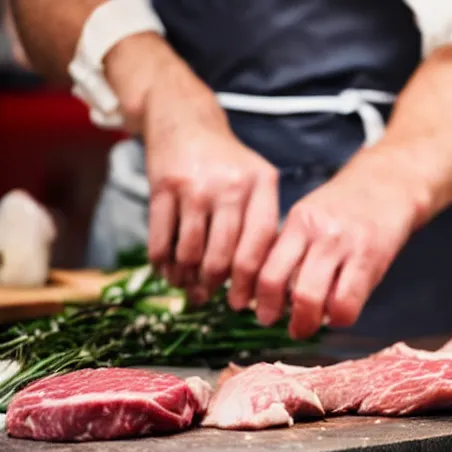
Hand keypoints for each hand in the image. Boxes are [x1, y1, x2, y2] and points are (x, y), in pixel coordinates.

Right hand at [104, 34, 278, 303]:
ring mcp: (194, 185)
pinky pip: (159, 239)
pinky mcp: (162, 186)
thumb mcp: (256, 180)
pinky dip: (161, 263)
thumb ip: (260, 223)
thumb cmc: (226, 162)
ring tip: (186, 284)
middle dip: (213, 285)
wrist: (185, 120)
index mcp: (262, 185)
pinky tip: (166, 270)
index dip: (247, 282)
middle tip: (207, 296)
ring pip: (189, 252)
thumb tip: (254, 280)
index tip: (240, 302)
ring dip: (185, 277)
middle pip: (221, 256)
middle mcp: (230, 185)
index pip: (257, 247)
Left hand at [255, 147, 431, 338]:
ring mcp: (344, 245)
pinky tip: (336, 315)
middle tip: (275, 323)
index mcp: (297, 221)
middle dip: (272, 313)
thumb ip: (289, 248)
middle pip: (279, 283)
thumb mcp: (308, 217)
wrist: (389, 185)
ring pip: (310, 298)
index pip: (263, 265)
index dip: (256, 296)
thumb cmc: (344, 208)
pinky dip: (337, 318)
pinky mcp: (370, 259)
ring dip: (304, 322)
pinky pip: (346, 303)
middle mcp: (317, 232)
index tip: (254, 309)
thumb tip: (267, 290)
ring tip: (303, 327)